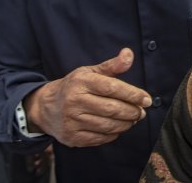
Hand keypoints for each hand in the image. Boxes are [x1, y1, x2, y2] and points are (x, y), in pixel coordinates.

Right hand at [24, 48, 151, 147]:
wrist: (45, 107)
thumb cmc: (74, 87)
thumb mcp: (89, 72)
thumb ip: (112, 65)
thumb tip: (129, 54)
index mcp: (81, 82)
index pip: (112, 88)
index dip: (133, 94)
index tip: (147, 99)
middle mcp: (75, 101)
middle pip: (112, 108)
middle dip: (132, 111)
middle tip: (141, 112)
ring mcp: (72, 120)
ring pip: (107, 125)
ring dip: (126, 124)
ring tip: (133, 119)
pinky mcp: (72, 137)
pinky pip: (99, 138)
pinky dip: (113, 134)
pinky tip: (118, 128)